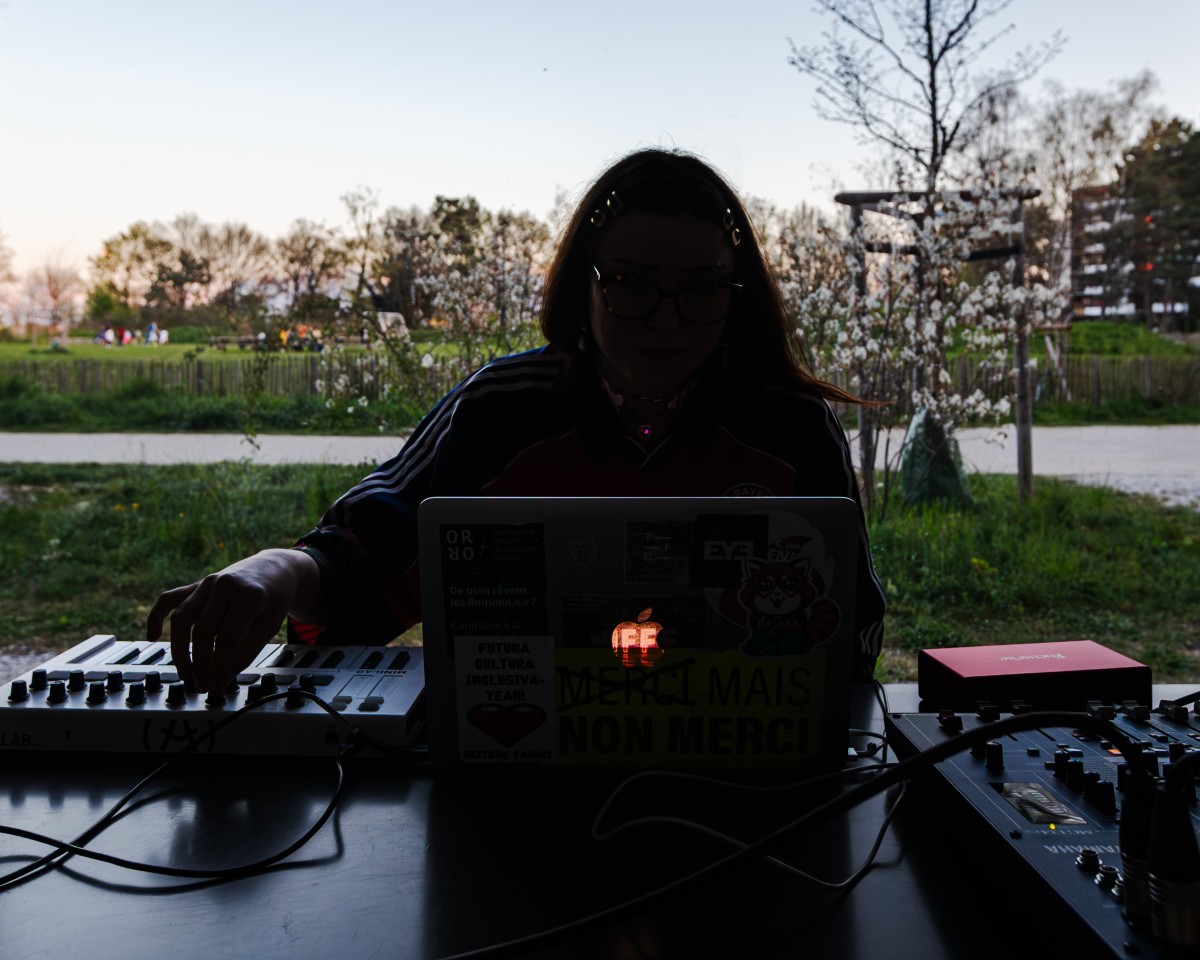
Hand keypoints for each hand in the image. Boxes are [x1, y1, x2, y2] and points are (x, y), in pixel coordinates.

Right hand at [146, 549, 320, 692]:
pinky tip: (151, 637)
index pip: (227, 638)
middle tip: (202, 685)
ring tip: (186, 673)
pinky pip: (169, 599)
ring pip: (182, 618)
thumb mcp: (271, 624)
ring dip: (179, 649)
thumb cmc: (274, 599)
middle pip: (203, 631)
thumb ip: (247, 650)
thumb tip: (222, 678)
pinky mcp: (197, 584)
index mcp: (250, 596)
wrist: (274, 568)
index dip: (219, 667)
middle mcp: (225, 585)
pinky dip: (155, 617)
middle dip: (200, 663)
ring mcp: (208, 582)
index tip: (216, 687)